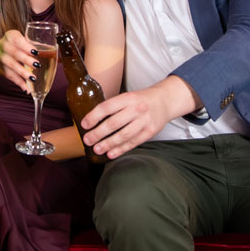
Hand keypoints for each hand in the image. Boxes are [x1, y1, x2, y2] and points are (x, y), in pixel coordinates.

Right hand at [0, 30, 38, 93]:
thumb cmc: (17, 45)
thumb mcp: (23, 41)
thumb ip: (35, 46)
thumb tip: (56, 57)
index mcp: (10, 36)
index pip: (17, 39)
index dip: (26, 46)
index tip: (36, 52)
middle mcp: (2, 45)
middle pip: (14, 53)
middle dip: (26, 60)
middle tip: (37, 65)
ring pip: (10, 65)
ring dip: (22, 73)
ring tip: (33, 79)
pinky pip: (9, 76)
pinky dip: (19, 83)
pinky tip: (27, 89)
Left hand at [80, 76, 199, 158]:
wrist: (164, 101)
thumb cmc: (140, 100)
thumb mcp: (127, 96)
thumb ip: (113, 106)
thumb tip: (92, 120)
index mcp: (127, 98)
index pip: (107, 107)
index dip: (94, 116)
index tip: (84, 124)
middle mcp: (136, 109)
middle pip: (114, 123)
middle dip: (98, 133)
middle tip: (87, 140)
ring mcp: (144, 121)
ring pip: (123, 135)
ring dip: (108, 144)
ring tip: (97, 149)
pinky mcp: (150, 132)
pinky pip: (133, 143)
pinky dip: (121, 149)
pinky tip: (111, 153)